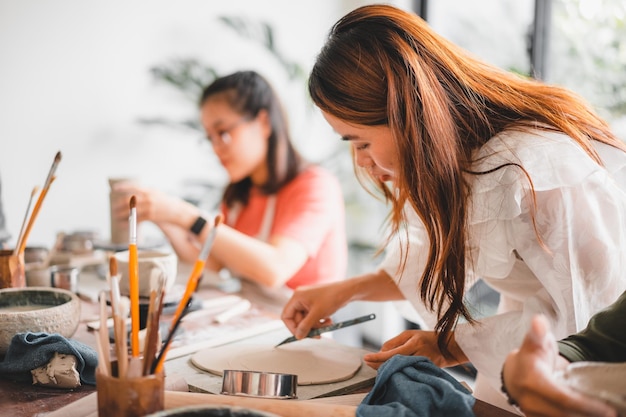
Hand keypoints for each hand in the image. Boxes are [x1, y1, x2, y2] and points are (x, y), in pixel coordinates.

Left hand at [112, 183, 186, 224]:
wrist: (177, 211)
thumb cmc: (165, 203)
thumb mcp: (156, 193)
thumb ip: (145, 193)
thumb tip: (130, 195)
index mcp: (148, 190)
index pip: (132, 186)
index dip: (122, 187)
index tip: (114, 189)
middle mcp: (148, 197)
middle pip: (129, 200)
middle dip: (119, 205)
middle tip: (113, 208)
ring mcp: (150, 206)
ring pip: (131, 210)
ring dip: (121, 214)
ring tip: (116, 217)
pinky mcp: (151, 215)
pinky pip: (136, 219)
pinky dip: (128, 222)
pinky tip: (123, 224)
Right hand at [281, 281, 350, 338]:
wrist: (347, 291)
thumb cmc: (331, 297)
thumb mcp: (317, 314)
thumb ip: (306, 326)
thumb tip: (298, 336)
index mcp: (297, 297)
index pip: (286, 315)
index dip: (292, 327)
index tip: (300, 335)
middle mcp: (300, 299)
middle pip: (297, 320)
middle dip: (308, 327)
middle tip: (317, 334)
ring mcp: (308, 302)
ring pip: (306, 320)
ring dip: (316, 326)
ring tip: (327, 325)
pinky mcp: (315, 305)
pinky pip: (313, 318)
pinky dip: (320, 322)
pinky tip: (329, 321)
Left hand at [363, 329, 466, 369]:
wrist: (449, 347)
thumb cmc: (427, 338)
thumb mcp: (410, 334)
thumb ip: (395, 342)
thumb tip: (381, 352)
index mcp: (413, 343)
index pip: (391, 353)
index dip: (377, 357)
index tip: (366, 358)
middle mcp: (418, 354)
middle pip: (393, 363)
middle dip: (378, 363)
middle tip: (367, 361)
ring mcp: (422, 363)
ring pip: (399, 368)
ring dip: (386, 367)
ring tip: (376, 364)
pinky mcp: (424, 370)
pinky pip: (406, 371)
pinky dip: (397, 370)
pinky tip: (390, 368)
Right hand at [502, 315, 616, 416]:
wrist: (513, 374)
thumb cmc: (529, 357)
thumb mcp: (534, 343)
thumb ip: (538, 332)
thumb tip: (538, 321)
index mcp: (531, 380)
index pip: (563, 398)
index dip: (586, 405)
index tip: (608, 409)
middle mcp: (529, 399)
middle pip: (566, 414)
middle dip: (590, 415)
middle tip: (612, 414)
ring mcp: (531, 412)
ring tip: (604, 415)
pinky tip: (589, 416)